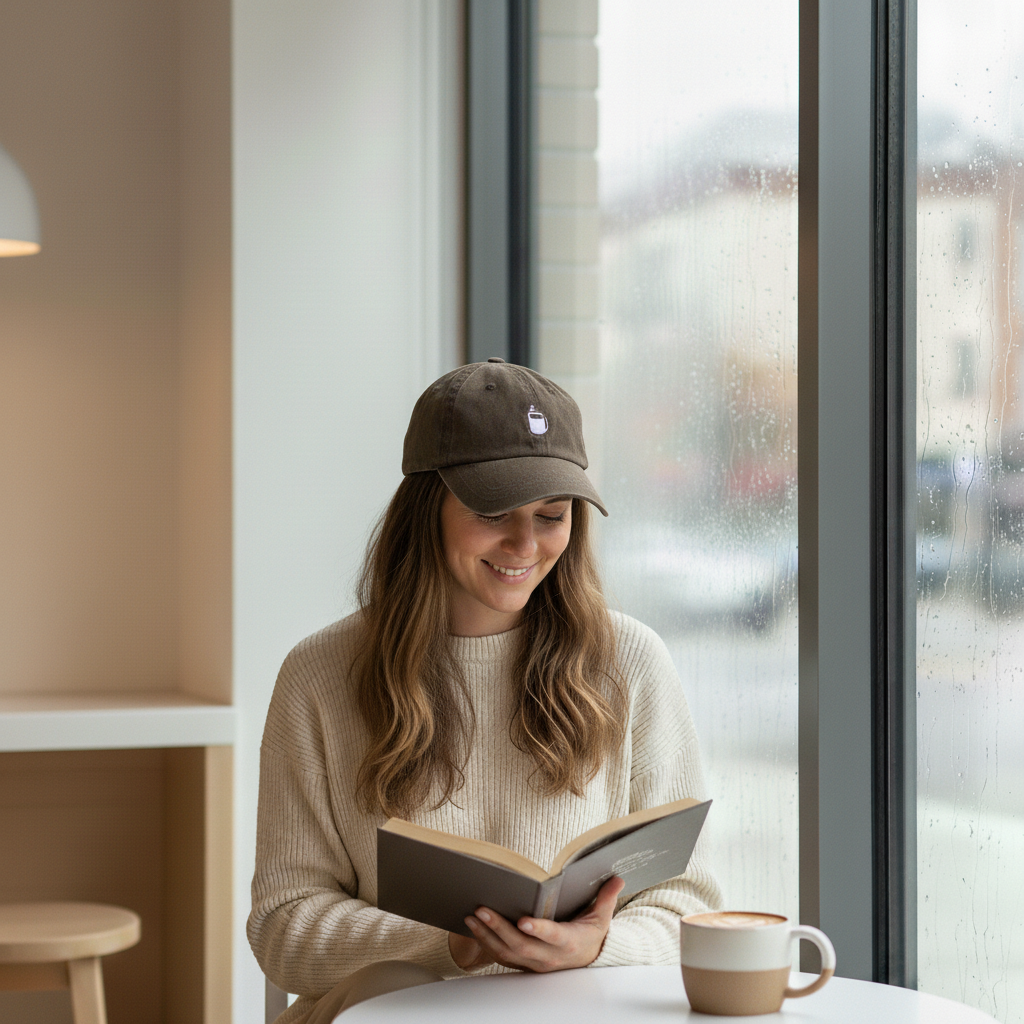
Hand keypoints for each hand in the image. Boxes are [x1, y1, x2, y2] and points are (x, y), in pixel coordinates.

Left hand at [454, 875, 625, 972]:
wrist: (586, 961)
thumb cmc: (590, 935)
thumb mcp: (602, 917)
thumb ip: (607, 898)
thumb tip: (618, 878)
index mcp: (569, 942)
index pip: (553, 937)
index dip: (539, 930)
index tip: (524, 920)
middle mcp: (549, 956)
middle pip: (521, 945)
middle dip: (499, 928)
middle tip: (481, 910)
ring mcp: (534, 963)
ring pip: (507, 952)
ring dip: (487, 935)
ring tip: (471, 916)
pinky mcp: (524, 964)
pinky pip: (502, 956)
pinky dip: (485, 943)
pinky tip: (473, 928)